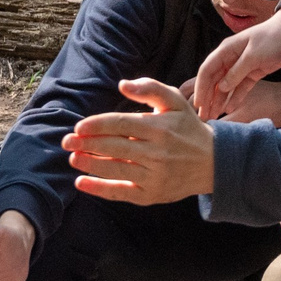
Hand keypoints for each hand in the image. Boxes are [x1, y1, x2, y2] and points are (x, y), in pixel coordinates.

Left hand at [64, 78, 216, 204]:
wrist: (213, 163)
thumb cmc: (188, 128)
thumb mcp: (175, 101)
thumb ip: (150, 88)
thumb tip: (122, 85)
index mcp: (159, 127)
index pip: (121, 124)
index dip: (97, 125)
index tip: (79, 127)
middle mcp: (157, 152)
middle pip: (114, 147)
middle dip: (87, 144)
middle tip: (66, 142)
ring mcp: (154, 176)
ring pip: (115, 170)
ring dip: (90, 164)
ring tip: (72, 158)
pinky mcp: (152, 195)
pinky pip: (121, 192)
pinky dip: (99, 189)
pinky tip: (81, 183)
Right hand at [192, 7, 280, 119]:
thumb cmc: (273, 38)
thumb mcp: (254, 55)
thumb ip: (236, 72)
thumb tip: (221, 87)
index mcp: (226, 50)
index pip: (207, 70)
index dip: (201, 88)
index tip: (198, 105)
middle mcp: (231, 58)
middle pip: (214, 80)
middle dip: (207, 98)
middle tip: (204, 116)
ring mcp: (242, 66)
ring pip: (226, 86)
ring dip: (219, 100)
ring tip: (214, 116)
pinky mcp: (254, 72)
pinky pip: (241, 88)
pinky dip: (235, 97)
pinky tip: (230, 109)